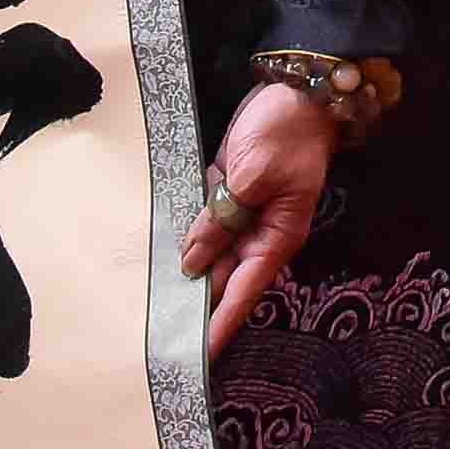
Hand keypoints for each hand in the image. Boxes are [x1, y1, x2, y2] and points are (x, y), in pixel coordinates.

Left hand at [180, 80, 333, 356]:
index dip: (219, 325)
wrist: (299, 91)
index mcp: (276, 237)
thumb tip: (193, 261)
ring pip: (210, 253)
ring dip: (184, 272)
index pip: (243, 294)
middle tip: (159, 338)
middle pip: (222, 279)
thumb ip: (220, 219)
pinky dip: (185, 237)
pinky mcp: (229, 193)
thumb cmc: (285, 134)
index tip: (197, 358)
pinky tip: (156, 254)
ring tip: (150, 305)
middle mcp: (260, 234)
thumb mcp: (252, 176)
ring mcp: (243, 213)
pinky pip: (205, 224)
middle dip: (195, 305)